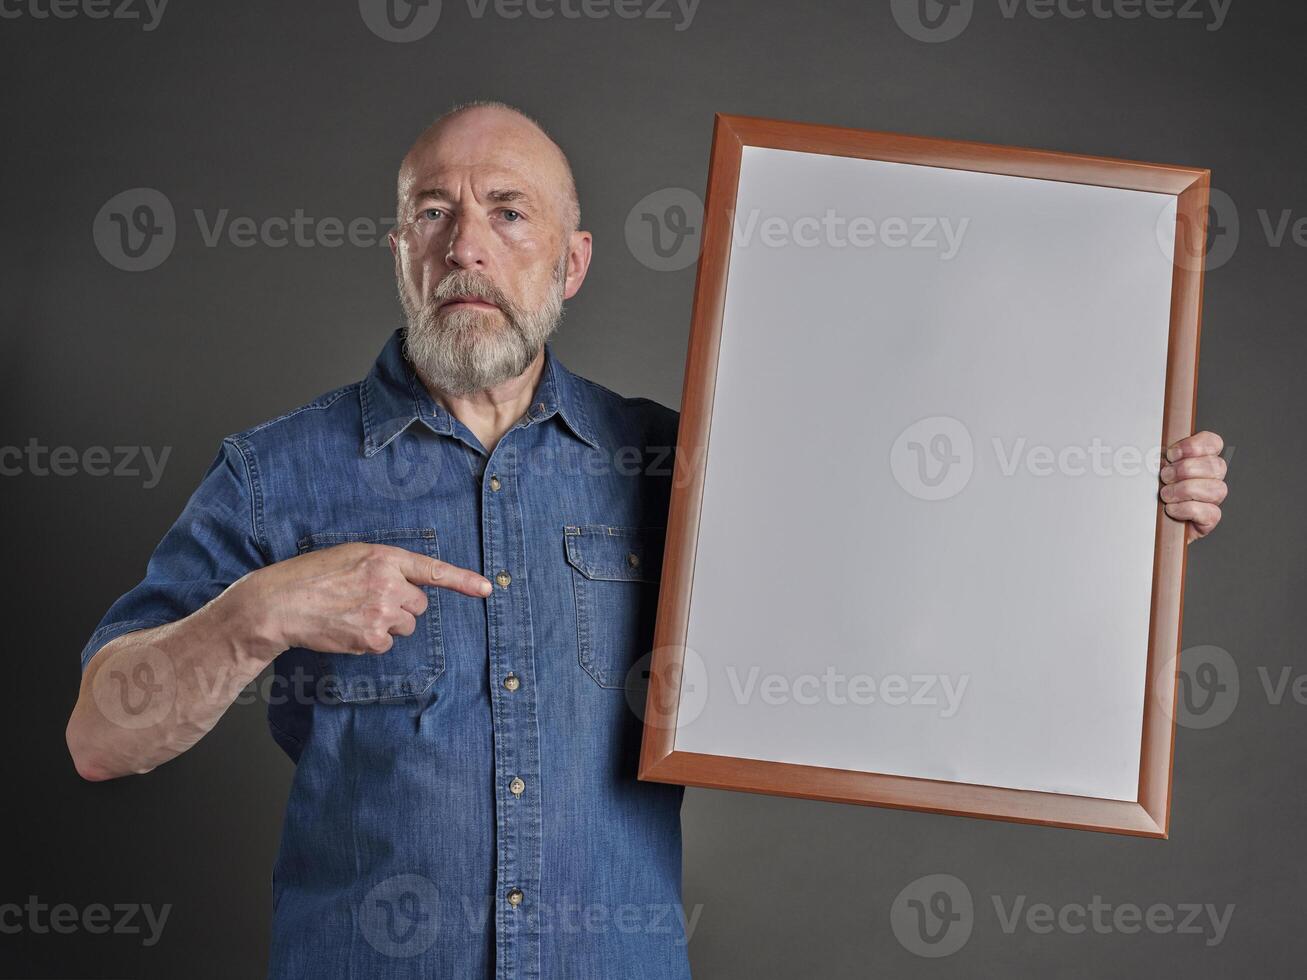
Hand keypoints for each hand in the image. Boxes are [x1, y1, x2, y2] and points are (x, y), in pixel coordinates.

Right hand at [244, 542, 492, 654]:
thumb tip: (408, 586)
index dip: (463, 580)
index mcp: (383, 557)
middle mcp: (388, 584)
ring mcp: (382, 613)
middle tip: (369, 601)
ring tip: (354, 614)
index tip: (487, 589)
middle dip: (402, 605)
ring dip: (389, 623)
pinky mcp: (373, 638)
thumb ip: (383, 566)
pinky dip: (372, 640)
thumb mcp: (351, 557)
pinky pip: (388, 643)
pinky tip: (349, 629)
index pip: (432, 569)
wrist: (280, 603)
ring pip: (406, 626)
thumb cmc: (311, 576)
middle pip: (419, 604)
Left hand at [1159, 430, 1227, 542]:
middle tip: (1164, 476)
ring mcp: (1211, 500)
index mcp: (1198, 460)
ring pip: (1217, 489)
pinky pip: (1211, 512)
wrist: (1142, 524)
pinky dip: (1188, 509)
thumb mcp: (1149, 471)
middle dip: (1186, 469)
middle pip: (1217, 466)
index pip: (1213, 443)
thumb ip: (1158, 458)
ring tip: (1165, 494)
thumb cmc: (1148, 495)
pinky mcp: (1208, 520)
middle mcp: (1209, 478)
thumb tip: (1158, 453)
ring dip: (1186, 489)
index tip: (1172, 454)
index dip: (1196, 445)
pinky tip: (1171, 509)